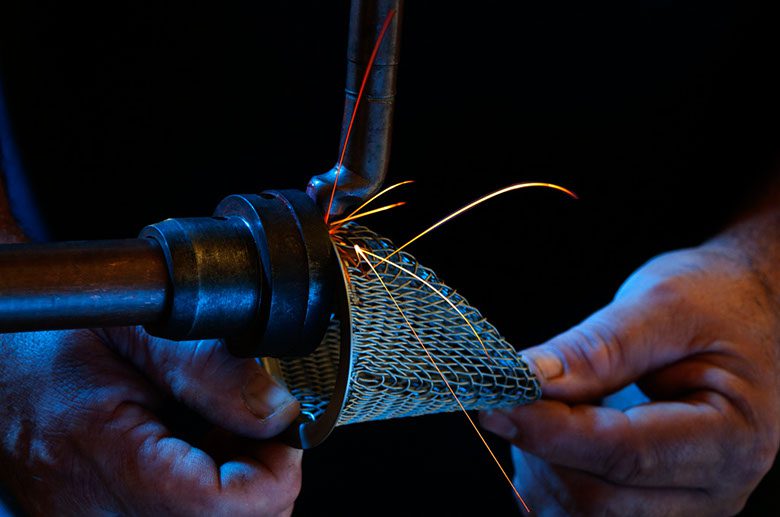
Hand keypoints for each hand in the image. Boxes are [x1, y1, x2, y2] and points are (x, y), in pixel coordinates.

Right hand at [0, 327, 301, 515]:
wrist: (0, 365)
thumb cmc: (53, 340)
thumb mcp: (136, 330)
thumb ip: (209, 368)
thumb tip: (279, 411)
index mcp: (101, 454)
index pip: (222, 507)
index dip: (275, 472)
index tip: (281, 429)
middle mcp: (92, 512)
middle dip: (262, 480)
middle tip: (251, 424)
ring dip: (237, 490)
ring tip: (217, 432)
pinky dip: (208, 494)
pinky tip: (198, 451)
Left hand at [480, 245, 779, 515]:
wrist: (744, 308)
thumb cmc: (715, 300)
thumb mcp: (663, 305)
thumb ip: (598, 348)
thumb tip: (530, 379)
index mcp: (733, 438)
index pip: (624, 454)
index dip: (551, 431)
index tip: (498, 402)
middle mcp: (714, 490)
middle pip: (597, 501)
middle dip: (542, 447)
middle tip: (524, 393)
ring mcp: (683, 506)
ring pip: (581, 516)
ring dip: (542, 465)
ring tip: (551, 407)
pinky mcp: (653, 506)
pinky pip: (580, 514)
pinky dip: (549, 477)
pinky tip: (554, 434)